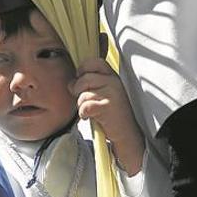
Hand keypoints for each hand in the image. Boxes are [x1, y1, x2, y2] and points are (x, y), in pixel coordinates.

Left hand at [69, 57, 143, 174]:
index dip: (82, 70)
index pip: (93, 62)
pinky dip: (83, 113)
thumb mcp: (102, 94)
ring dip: (81, 105)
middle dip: (78, 90)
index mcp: (112, 76)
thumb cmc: (112, 114)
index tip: (80, 80)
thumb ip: (89, 85)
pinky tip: (90, 117)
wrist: (126, 133)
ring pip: (83, 94)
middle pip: (84, 78)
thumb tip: (70, 84)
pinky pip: (85, 106)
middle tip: (83, 101)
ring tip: (90, 111)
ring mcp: (112, 93)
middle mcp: (114, 81)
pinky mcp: (108, 106)